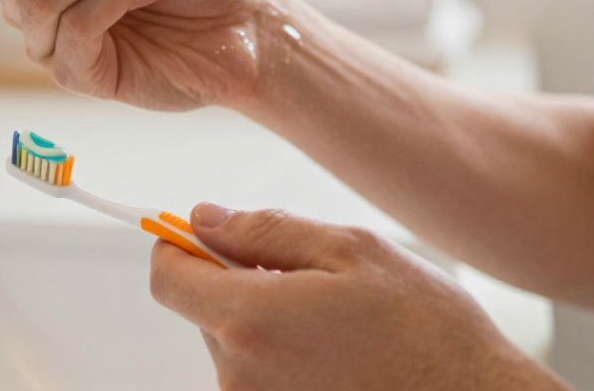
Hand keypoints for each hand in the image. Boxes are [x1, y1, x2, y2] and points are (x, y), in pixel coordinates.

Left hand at [150, 205, 566, 390]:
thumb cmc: (426, 331)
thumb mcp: (350, 250)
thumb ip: (263, 230)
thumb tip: (203, 218)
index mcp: (250, 320)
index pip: (167, 278)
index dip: (177, 246)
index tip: (202, 232)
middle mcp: (240, 375)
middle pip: (203, 309)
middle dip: (240, 281)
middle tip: (310, 277)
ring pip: (235, 342)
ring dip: (268, 320)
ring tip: (337, 322)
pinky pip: (259, 375)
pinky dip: (286, 355)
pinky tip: (338, 353)